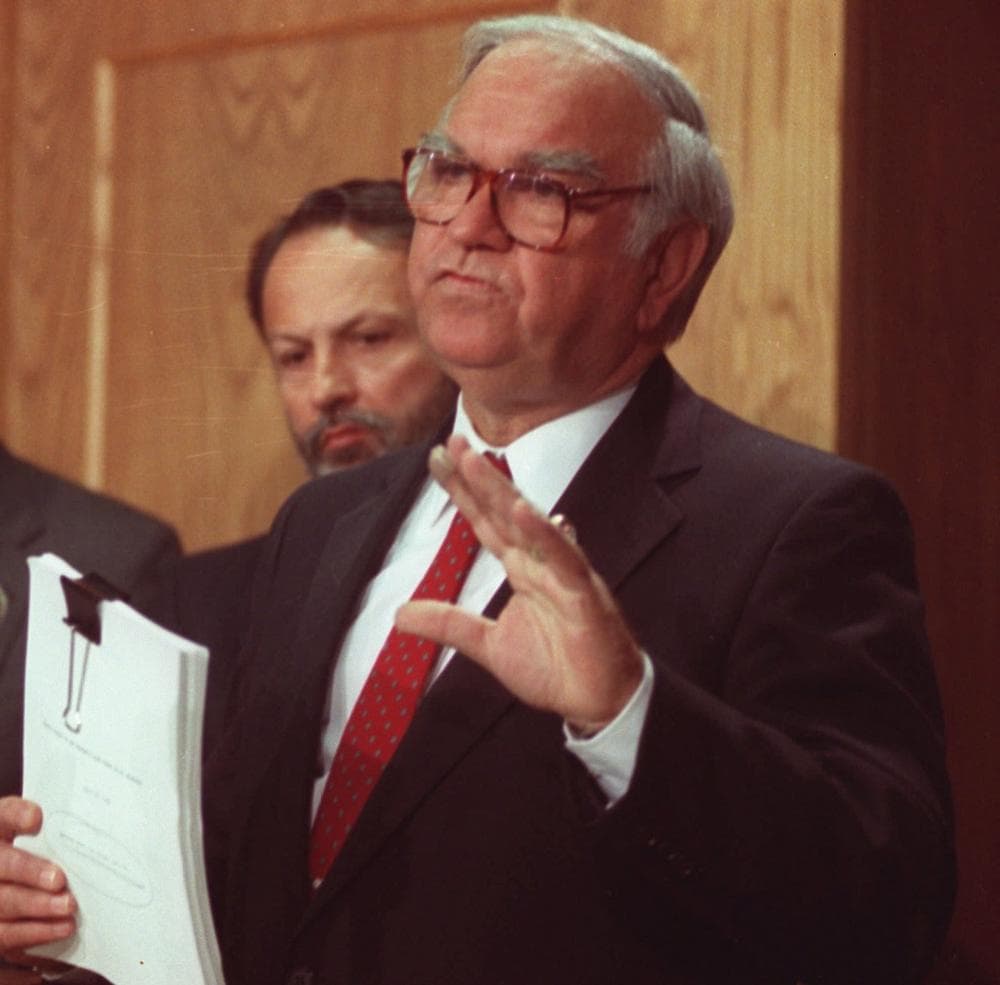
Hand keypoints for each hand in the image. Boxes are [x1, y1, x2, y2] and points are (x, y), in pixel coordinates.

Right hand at [0, 798, 75, 961]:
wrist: (20, 877)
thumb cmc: (43, 848)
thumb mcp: (49, 830)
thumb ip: (61, 824)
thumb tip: (89, 819)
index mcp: (0, 830)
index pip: (3, 815)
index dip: (17, 815)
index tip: (37, 818)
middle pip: (1, 865)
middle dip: (29, 873)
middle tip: (59, 880)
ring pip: (2, 903)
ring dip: (37, 907)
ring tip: (69, 906)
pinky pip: (6, 935)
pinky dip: (36, 933)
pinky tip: (62, 928)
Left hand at [395, 435, 643, 732]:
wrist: (598, 702)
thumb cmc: (555, 668)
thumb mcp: (488, 646)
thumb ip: (448, 624)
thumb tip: (398, 614)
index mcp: (521, 569)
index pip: (485, 522)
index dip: (462, 491)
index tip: (438, 458)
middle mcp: (540, 562)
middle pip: (503, 511)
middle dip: (477, 476)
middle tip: (452, 440)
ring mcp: (563, 574)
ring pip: (530, 524)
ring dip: (503, 491)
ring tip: (476, 461)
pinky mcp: (584, 595)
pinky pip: (564, 559)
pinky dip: (544, 534)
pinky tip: (524, 510)